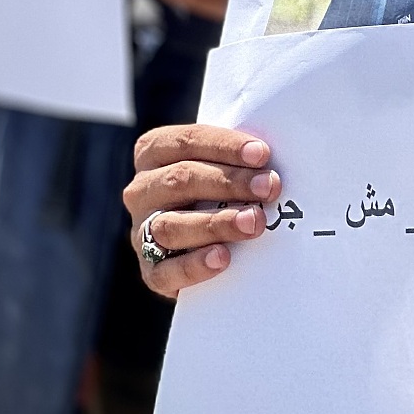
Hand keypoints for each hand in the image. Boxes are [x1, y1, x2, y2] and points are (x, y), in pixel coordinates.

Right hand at [123, 124, 280, 297]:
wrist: (203, 245)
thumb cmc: (219, 191)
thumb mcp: (224, 165)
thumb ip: (240, 159)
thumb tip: (271, 160)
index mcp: (154, 152)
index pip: (187, 141)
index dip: (225, 146)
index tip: (262, 154)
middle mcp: (142, 190)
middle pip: (181, 180)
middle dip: (230, 183)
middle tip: (269, 187)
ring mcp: (141, 231)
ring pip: (171, 225)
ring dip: (216, 223)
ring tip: (254, 222)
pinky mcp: (150, 270)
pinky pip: (164, 271)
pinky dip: (194, 265)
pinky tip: (223, 258)